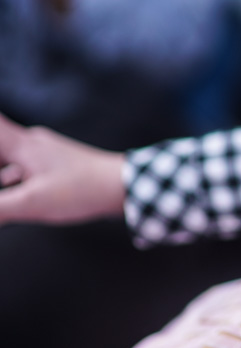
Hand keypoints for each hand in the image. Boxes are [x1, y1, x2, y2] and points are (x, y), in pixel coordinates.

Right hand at [0, 114, 126, 225]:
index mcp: (21, 144)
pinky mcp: (50, 167)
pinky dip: (10, 188)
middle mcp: (29, 143)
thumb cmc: (84, 189)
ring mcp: (41, 155)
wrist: (123, 188)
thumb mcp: (31, 203)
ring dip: (3, 183)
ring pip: (5, 165)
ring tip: (15, 203)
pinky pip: (19, 173)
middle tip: (11, 197)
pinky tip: (14, 204)